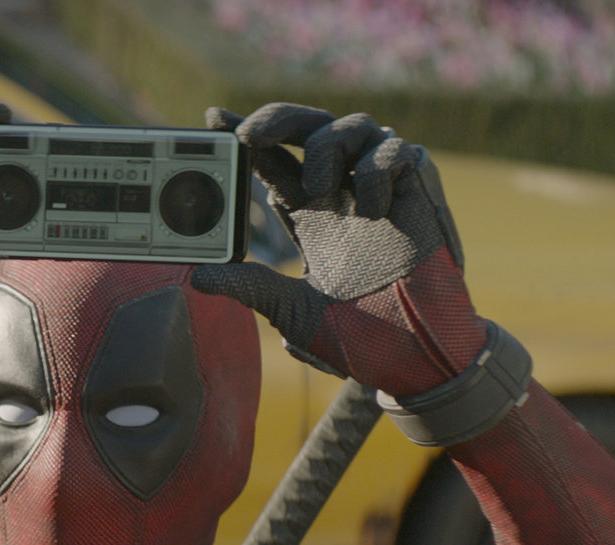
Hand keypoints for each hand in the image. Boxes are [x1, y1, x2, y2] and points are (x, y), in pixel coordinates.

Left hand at [191, 103, 485, 398]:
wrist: (410, 356)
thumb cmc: (357, 336)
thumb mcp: (291, 311)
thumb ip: (249, 287)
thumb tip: (197, 276)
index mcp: (310, 213)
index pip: (274, 160)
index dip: (246, 134)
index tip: (215, 117)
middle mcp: (342, 194)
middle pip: (310, 128)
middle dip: (278, 119)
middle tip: (249, 134)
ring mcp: (379, 190)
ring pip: (353, 126)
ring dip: (327, 145)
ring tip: (318, 186)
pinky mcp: (416, 193)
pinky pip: (396, 151)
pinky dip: (377, 170)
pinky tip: (375, 210)